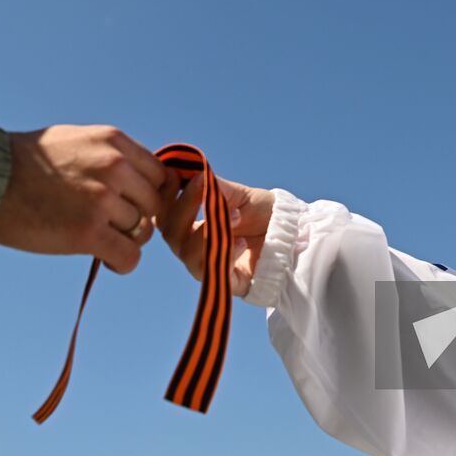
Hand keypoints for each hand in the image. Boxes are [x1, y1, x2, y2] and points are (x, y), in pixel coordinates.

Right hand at [0, 125, 168, 272]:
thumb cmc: (24, 162)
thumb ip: (111, 155)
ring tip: (99, 240)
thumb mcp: (76, 140)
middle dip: (140, 219)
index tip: (134, 207)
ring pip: (143, 232)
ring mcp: (102, 199)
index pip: (161, 176)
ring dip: (125, 240)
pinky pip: (129, 256)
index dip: (151, 196)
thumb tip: (138, 178)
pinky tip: (105, 259)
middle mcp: (115, 166)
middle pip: (155, 205)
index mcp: (114, 142)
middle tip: (113, 227)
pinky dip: (121, 263)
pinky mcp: (87, 231)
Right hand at [157, 173, 273, 296]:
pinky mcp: (224, 283)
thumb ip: (216, 187)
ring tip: (236, 216)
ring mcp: (205, 266)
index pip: (164, 211)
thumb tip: (195, 173)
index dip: (165, 194)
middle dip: (186, 208)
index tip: (177, 176)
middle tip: (208, 190)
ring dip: (208, 230)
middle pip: (170, 232)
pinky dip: (225, 253)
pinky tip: (242, 243)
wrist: (291, 238)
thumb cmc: (261, 214)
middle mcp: (191, 246)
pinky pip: (213, 271)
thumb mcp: (238, 194)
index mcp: (189, 223)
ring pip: (187, 253)